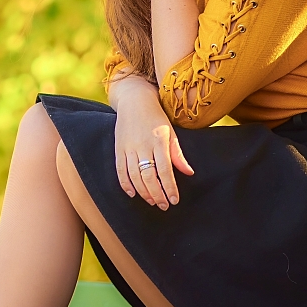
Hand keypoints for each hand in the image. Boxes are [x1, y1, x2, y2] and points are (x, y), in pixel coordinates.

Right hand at [110, 79, 194, 208]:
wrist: (134, 100)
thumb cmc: (156, 117)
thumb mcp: (171, 132)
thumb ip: (177, 154)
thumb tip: (189, 173)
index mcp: (159, 140)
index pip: (165, 170)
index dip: (169, 187)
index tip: (174, 200)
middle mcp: (142, 145)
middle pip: (149, 176)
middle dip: (157, 194)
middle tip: (164, 206)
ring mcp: (128, 147)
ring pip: (134, 176)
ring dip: (144, 192)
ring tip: (152, 201)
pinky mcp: (118, 149)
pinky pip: (120, 171)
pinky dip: (125, 184)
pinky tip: (133, 194)